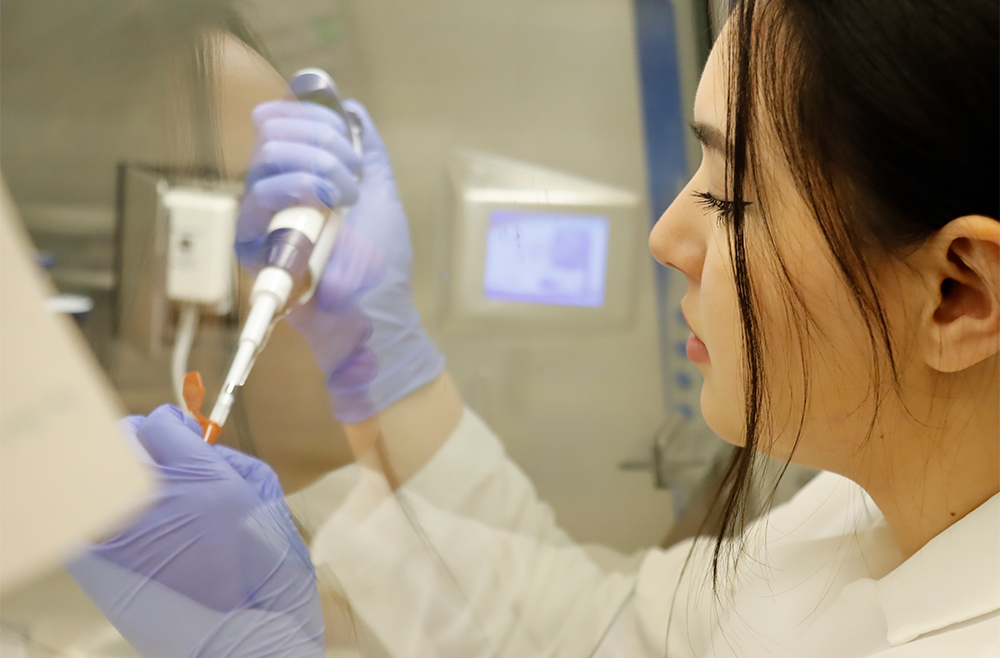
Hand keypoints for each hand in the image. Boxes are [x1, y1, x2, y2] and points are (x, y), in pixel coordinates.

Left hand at [65, 405, 323, 657]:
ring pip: (100, 474)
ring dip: (118, 475)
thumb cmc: (263, 569)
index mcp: (204, 481)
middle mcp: (159, 499)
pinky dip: (98, 511)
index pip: (161, 423)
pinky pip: (84, 517)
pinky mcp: (101, 563)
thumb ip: (231, 460)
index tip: (180, 435)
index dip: (172, 426)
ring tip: (140, 494)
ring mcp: (126, 530)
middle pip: (122, 439)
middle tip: (155, 458)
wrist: (243, 633)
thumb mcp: (265, 499)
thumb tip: (197, 440)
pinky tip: (123, 523)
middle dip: (139, 442)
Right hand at [236, 98, 443, 422]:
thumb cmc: (380, 267)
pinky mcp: (252, 245)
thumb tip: (351, 108)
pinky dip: (291, 189)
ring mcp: (266, 219)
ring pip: (265, 159)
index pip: (290, 125)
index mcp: (307, 179)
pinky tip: (323, 205)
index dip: (313, 117)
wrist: (375, 314)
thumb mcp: (382, 197)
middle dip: (320, 142)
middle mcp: (281, 194)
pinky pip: (256, 200)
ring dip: (315, 166)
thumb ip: (368, 152)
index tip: (346, 138)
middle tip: (351, 176)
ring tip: (345, 197)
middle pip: (275, 134)